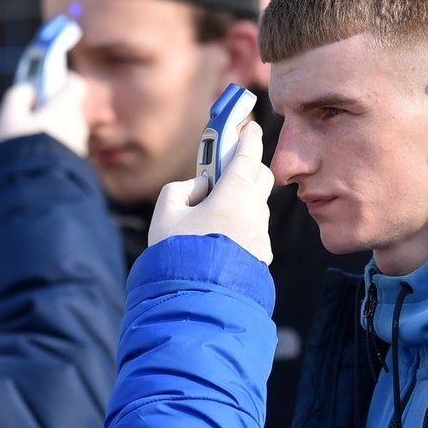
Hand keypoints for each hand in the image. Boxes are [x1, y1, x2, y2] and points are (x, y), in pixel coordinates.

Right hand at [0, 72, 87, 156]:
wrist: (36, 187)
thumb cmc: (22, 148)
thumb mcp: (10, 117)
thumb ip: (18, 96)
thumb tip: (30, 91)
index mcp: (65, 108)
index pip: (76, 85)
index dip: (63, 82)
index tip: (48, 86)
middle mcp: (77, 125)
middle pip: (69, 109)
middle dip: (52, 110)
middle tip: (29, 118)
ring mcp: (79, 146)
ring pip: (67, 130)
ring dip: (52, 132)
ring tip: (28, 143)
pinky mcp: (76, 164)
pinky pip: (65, 148)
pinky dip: (54, 149)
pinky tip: (35, 158)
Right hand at [149, 121, 273, 263]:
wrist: (195, 302)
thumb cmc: (179, 254)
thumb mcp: (166, 213)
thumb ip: (180, 190)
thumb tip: (200, 189)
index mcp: (235, 194)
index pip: (248, 154)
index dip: (247, 136)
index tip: (248, 124)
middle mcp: (255, 212)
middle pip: (260, 177)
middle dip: (247, 167)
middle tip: (224, 169)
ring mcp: (261, 236)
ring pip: (255, 207)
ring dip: (240, 201)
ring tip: (211, 214)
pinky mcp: (261, 257)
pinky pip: (253, 231)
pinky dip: (240, 226)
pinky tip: (219, 239)